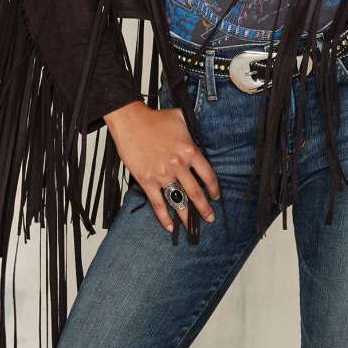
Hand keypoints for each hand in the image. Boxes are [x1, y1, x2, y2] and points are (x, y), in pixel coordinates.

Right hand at [104, 100, 220, 232]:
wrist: (131, 121)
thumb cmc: (156, 119)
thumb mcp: (182, 119)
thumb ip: (194, 130)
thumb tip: (202, 135)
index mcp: (189, 151)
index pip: (207, 175)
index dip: (214, 188)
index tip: (216, 196)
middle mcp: (178, 165)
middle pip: (196, 192)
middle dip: (205, 208)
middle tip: (210, 218)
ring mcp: (162, 174)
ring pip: (178, 201)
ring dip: (187, 217)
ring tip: (193, 228)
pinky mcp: (146, 180)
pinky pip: (157, 203)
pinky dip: (163, 217)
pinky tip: (169, 227)